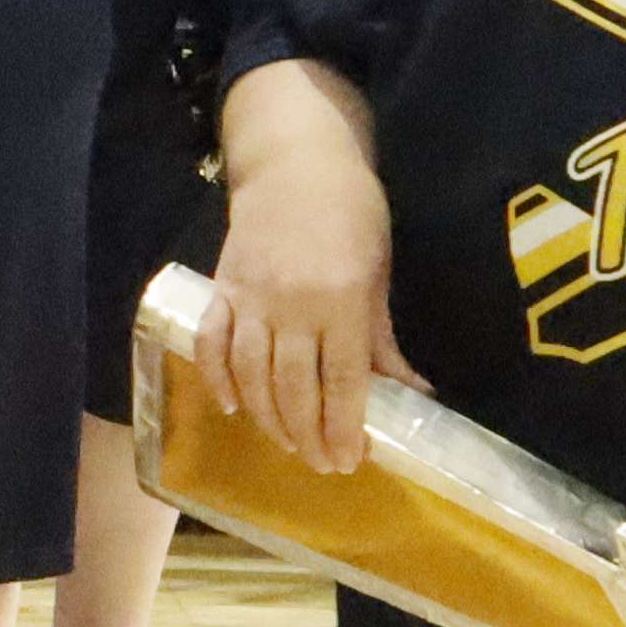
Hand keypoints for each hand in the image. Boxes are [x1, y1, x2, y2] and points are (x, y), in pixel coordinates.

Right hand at [201, 145, 412, 470]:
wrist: (295, 162)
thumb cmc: (352, 214)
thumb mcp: (379, 273)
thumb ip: (382, 338)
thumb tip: (413, 392)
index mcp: (343, 299)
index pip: (343, 379)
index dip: (345, 426)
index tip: (351, 460)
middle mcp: (294, 304)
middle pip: (295, 386)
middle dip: (309, 434)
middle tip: (323, 464)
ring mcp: (251, 297)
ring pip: (252, 374)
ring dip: (269, 418)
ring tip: (288, 444)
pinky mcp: (222, 289)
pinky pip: (212, 344)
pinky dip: (217, 379)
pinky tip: (233, 407)